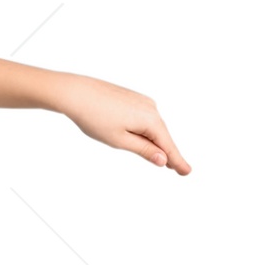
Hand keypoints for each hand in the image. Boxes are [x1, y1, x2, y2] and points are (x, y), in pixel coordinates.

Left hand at [58, 75, 189, 172]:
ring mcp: (142, 101)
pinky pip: (145, 118)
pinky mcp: (133, 98)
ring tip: (163, 160)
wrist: (76, 92)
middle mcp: (151, 108)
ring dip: (156, 142)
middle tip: (179, 170)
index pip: (168, 146)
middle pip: (162, 136)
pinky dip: (147, 131)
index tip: (187, 172)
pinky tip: (145, 139)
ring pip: (152, 127)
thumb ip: (144, 150)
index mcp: (150, 120)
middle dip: (168, 153)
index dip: (177, 161)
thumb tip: (163, 159)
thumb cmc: (95, 118)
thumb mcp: (120, 140)